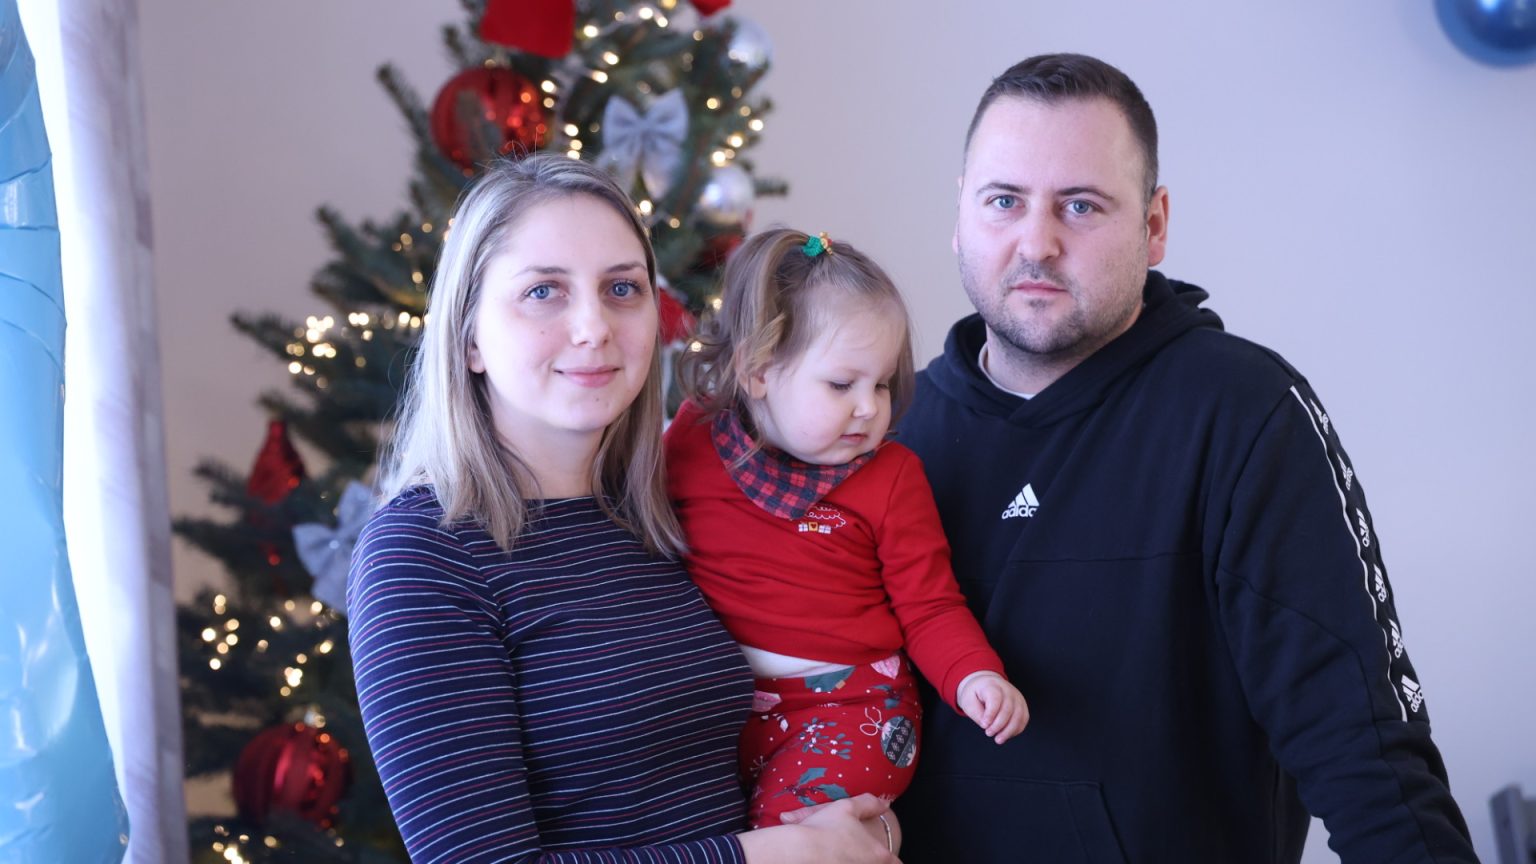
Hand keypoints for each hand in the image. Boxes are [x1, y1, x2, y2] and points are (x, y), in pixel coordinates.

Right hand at [741, 793, 897, 862]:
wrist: (797, 850)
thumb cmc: (823, 828)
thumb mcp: (848, 807)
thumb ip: (870, 804)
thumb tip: (885, 803)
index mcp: (880, 855)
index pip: (896, 863)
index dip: (888, 859)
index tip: (880, 856)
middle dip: (870, 860)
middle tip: (856, 855)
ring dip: (854, 863)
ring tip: (841, 857)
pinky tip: (830, 862)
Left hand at [956, 671, 1028, 743]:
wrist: (985, 684)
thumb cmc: (975, 694)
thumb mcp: (968, 701)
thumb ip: (977, 714)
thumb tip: (988, 725)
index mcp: (992, 685)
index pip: (995, 699)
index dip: (990, 714)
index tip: (984, 725)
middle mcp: (1007, 689)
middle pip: (1008, 709)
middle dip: (998, 725)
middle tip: (988, 733)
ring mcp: (1017, 696)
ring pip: (1019, 715)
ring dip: (1009, 730)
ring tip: (998, 739)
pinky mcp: (1022, 704)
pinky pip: (1023, 718)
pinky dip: (1016, 729)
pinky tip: (1006, 735)